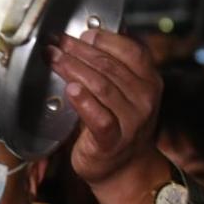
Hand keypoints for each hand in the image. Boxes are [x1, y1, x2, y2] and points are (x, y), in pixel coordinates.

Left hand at [48, 29, 171, 203]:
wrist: (124, 169)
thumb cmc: (119, 124)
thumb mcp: (125, 92)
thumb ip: (113, 66)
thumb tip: (86, 36)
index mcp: (149, 81)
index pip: (131, 50)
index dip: (104, 38)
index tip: (80, 33)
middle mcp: (144, 99)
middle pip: (110, 66)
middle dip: (79, 51)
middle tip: (57, 43)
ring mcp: (131, 121)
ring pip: (101, 86)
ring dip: (73, 69)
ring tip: (54, 58)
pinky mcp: (112, 141)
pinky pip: (98, 117)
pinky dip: (83, 101)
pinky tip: (70, 89)